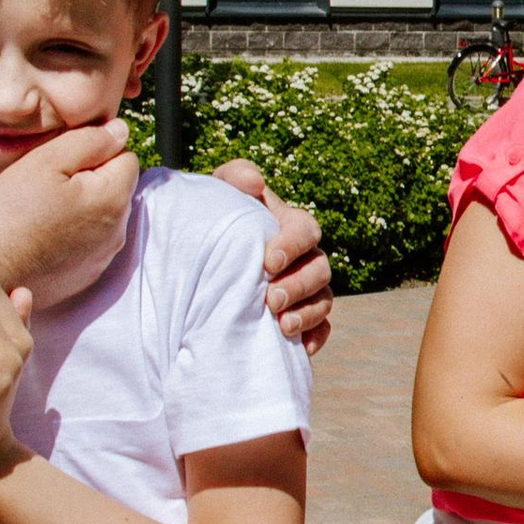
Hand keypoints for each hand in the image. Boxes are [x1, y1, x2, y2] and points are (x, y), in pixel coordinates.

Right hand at [0, 122, 135, 302]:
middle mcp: (118, 230)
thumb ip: (89, 140)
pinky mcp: (88, 273)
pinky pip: (91, 241)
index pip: (126, 158)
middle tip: (50, 185)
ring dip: (84, 206)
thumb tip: (119, 130)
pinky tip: (46, 233)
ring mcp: (104, 256)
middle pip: (117, 187)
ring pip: (104, 214)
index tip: (64, 162)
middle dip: (92, 179)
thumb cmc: (12, 212)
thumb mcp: (46, 162)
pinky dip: (76, 233)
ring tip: (45, 211)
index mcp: (113, 198)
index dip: (96, 151)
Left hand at [215, 160, 332, 354]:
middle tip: (270, 300)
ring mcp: (306, 291)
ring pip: (324, 301)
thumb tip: (254, 182)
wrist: (200, 264)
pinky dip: (314, 337)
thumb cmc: (214, 223)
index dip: (292, 246)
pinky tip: (297, 345)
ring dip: (307, 313)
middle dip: (298, 285)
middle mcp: (304, 259)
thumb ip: (234, 177)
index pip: (306, 230)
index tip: (267, 261)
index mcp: (290, 226)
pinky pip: (322, 330)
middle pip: (320, 269)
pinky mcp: (302, 319)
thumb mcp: (218, 194)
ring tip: (282, 325)